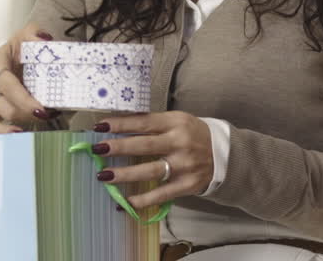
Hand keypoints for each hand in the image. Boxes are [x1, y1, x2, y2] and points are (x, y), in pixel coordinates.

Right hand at [0, 22, 60, 133]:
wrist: (0, 61)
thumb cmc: (14, 53)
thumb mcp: (24, 38)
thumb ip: (35, 35)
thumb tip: (45, 41)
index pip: (9, 86)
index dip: (24, 100)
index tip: (42, 110)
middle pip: (0, 107)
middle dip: (22, 116)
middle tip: (43, 120)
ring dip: (1, 133)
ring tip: (20, 138)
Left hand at [89, 111, 213, 207]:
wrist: (224, 153)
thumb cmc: (192, 134)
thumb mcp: (176, 121)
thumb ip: (152, 123)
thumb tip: (117, 124)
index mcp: (175, 122)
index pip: (144, 122)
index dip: (121, 124)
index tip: (100, 125)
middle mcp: (180, 143)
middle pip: (145, 146)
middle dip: (119, 147)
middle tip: (97, 149)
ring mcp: (184, 165)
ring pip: (150, 170)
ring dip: (125, 174)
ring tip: (104, 176)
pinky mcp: (187, 184)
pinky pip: (162, 194)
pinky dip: (143, 199)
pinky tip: (126, 202)